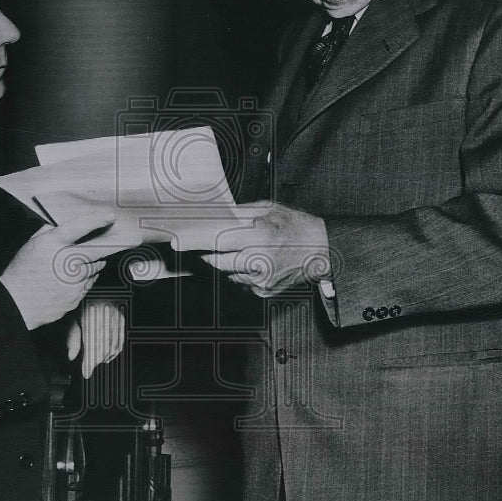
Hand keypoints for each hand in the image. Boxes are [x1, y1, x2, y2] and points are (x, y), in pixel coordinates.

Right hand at [0, 210, 117, 329]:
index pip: (78, 227)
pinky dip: (85, 279)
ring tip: (78, 263)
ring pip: (95, 268)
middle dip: (118, 244)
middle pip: (99, 251)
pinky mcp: (76, 296)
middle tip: (135, 239)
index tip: (110, 216)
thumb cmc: (22, 271)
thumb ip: (51, 231)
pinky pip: (88, 283)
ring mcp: (73, 281)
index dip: (95, 220)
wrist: (14, 305)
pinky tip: (70, 279)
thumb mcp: (32, 244)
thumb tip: (67, 222)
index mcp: (52, 244)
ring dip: (93, 263)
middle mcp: (66, 261)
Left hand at [66, 299, 125, 377]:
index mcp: (89, 314)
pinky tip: (108, 356)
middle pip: (103, 346)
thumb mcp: (72, 321)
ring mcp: (115, 316)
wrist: (96, 294)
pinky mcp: (121, 318)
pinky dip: (115, 350)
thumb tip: (71, 356)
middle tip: (89, 368)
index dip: (89, 360)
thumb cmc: (82, 307)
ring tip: (97, 362)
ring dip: (105, 357)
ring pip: (113, 344)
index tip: (86, 372)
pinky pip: (121, 339)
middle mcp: (104, 314)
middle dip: (96, 360)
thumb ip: (72, 338)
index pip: (91, 344)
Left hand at [200, 201, 330, 296]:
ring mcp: (262, 280)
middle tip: (207, 244)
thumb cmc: (297, 226)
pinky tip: (254, 260)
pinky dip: (241, 271)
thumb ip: (240, 213)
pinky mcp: (264, 291)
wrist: (322, 250)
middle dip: (209, 253)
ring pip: (228, 273)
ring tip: (244, 248)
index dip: (195, 243)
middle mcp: (259, 261)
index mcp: (260, 237)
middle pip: (218, 262)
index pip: (218, 242)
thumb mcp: (269, 209)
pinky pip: (241, 281)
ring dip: (227, 261)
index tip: (178, 243)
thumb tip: (214, 216)